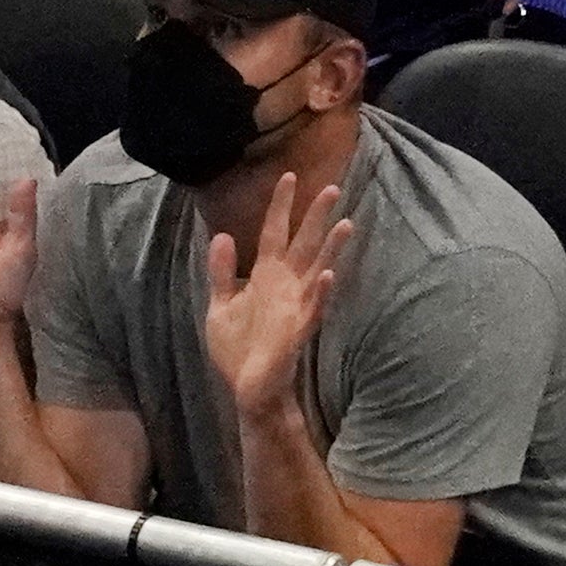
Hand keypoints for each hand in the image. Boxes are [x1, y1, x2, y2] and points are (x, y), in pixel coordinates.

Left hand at [203, 172, 348, 418]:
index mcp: (265, 276)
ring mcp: (295, 307)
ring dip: (332, 250)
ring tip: (346, 224)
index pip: (275, 232)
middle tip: (332, 187)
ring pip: (318, 271)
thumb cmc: (237, 347)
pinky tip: (330, 276)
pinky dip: (321, 293)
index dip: (280, 205)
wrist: (245, 389)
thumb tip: (224, 235)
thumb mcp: (219, 304)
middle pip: (304, 244)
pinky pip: (313, 309)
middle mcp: (285, 286)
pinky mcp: (297, 331)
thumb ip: (221, 272)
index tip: (288, 176)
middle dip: (316, 217)